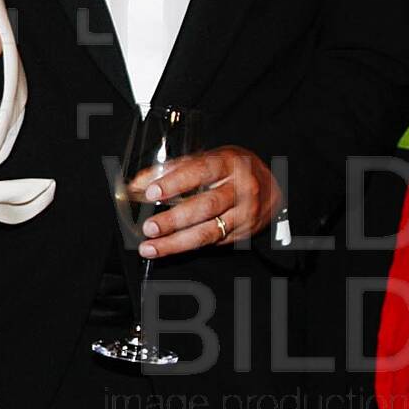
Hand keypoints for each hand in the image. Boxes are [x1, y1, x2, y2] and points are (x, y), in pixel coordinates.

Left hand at [132, 145, 281, 256]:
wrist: (272, 187)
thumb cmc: (232, 170)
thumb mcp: (208, 159)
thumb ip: (172, 169)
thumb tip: (137, 183)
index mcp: (229, 163)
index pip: (201, 171)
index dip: (175, 182)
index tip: (151, 192)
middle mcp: (241, 189)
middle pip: (206, 206)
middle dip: (174, 220)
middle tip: (149, 227)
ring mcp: (245, 214)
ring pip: (209, 232)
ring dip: (176, 243)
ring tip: (150, 247)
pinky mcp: (244, 234)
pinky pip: (213, 243)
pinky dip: (188, 247)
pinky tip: (168, 249)